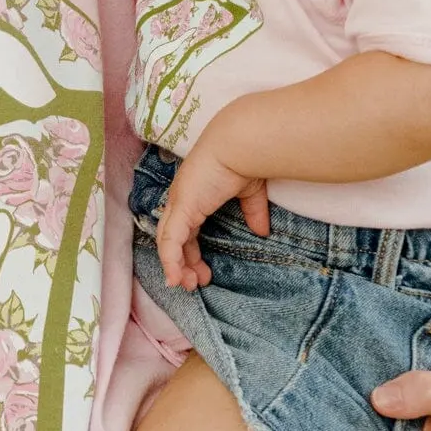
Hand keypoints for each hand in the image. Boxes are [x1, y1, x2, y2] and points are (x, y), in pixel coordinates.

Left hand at [157, 120, 270, 288]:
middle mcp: (180, 201)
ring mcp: (178, 203)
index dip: (190, 254)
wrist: (241, 145)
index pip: (185, 231)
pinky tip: (175, 278)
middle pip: (172, 240)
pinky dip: (170, 261)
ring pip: (167, 243)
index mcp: (193, 197)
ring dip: (176, 267)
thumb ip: (253, 212)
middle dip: (182, 265)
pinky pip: (170, 240)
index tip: (203, 273)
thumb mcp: (251, 194)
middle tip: (195, 284)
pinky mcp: (181, 207)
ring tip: (187, 286)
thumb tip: (263, 232)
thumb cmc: (245, 161)